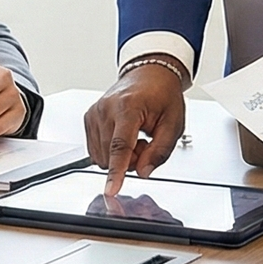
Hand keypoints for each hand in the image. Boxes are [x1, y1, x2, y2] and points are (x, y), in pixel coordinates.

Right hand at [84, 61, 187, 194]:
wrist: (149, 74)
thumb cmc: (162, 94)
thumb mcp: (173, 123)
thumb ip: (160, 150)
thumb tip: (144, 171)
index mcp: (128, 107)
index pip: (120, 147)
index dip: (117, 172)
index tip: (111, 189)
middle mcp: (106, 108)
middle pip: (111, 156)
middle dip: (131, 159)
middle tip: (146, 143)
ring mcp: (94, 112)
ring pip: (101, 156)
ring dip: (120, 156)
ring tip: (135, 137)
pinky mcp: (89, 117)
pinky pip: (96, 150)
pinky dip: (111, 150)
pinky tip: (123, 136)